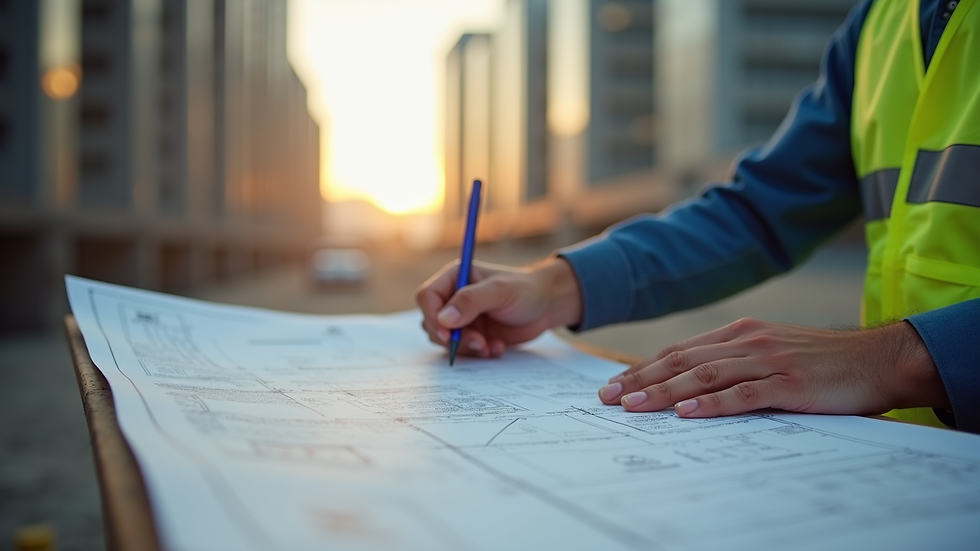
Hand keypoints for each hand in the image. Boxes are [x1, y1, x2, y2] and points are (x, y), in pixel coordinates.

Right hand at [416, 257, 582, 357]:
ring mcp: (462, 318)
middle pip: (432, 322)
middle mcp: (453, 298)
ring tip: (490, 346)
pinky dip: (477, 354)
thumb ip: (471, 301)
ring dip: (466, 348)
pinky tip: (497, 348)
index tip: (448, 334)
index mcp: (455, 277)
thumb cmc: (526, 290)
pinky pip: (462, 350)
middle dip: (453, 338)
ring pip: (445, 340)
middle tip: (478, 343)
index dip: (433, 316)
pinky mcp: (472, 335)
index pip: (428, 297)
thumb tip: (443, 319)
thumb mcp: (500, 291)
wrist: (547, 306)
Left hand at [597, 318, 949, 416]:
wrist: (876, 359)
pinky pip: (744, 394)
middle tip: (609, 398)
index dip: (644, 368)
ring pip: (705, 376)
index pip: (680, 352)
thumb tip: (689, 385)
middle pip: (683, 361)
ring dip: (665, 392)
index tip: (614, 385)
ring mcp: (767, 360)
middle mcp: (747, 341)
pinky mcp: (789, 383)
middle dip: (641, 380)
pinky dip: (713, 404)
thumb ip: (733, 362)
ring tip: (634, 406)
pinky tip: (687, 412)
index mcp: (739, 333)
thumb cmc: (820, 361)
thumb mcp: (770, 352)